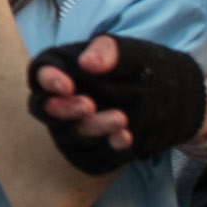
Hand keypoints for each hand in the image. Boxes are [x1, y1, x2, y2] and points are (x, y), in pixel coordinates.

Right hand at [27, 35, 206, 173]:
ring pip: (70, 135)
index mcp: (61, 71)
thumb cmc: (135, 67)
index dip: (48, 80)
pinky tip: (126, 138)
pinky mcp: (90, 150)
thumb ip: (108, 50)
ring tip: (120, 119)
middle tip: (89, 105)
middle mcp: (60, 102)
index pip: (40, 74)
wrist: (166, 95)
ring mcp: (72, 128)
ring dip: (92, 128)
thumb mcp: (127, 51)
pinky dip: (108, 149)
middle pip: (47, 109)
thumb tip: (88, 63)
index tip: (67, 84)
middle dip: (65, 110)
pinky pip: (90, 156)